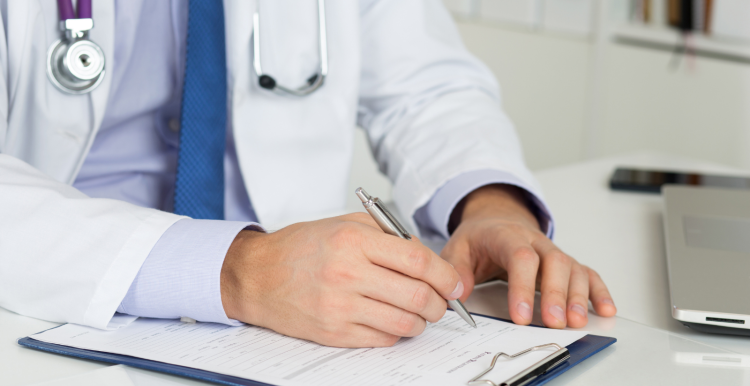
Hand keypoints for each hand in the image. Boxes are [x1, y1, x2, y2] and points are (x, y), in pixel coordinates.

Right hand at [220, 213, 463, 347]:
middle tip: (442, 301)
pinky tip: (391, 319)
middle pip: (418, 296)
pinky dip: (397, 332)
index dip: (445, 275)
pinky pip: (383, 339)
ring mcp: (340, 307)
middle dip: (441, 303)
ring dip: (422, 321)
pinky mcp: (333, 333)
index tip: (454, 283)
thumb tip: (428, 258)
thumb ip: (388, 236)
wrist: (257, 275)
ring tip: (419, 312)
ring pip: (405, 323)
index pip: (417, 260)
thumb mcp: (344, 224)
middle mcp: (347, 274)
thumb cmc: (301, 248)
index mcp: (353, 241)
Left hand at [441, 185, 616, 328]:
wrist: (495, 220)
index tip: (520, 314)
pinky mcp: (565, 263)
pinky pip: (587, 273)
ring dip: (577, 296)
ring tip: (576, 321)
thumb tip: (459, 294)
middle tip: (553, 322)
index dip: (522, 286)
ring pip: (573, 268)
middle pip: (553, 263)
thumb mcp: (458, 247)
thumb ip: (457, 269)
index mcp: (507, 236)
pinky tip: (604, 309)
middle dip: (555, 294)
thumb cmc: (479, 238)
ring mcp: (553, 251)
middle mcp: (535, 242)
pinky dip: (598, 291)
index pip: (520, 257)